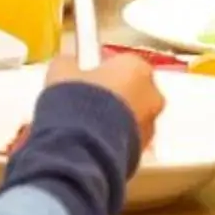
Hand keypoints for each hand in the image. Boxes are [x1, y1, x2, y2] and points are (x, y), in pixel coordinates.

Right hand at [48, 44, 165, 154]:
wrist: (82, 147)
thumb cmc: (77, 101)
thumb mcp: (62, 72)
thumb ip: (69, 64)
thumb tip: (67, 62)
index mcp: (137, 67)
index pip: (122, 63)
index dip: (103, 70)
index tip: (87, 78)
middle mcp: (151, 95)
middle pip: (133, 90)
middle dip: (114, 96)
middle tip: (87, 103)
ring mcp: (150, 125)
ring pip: (133, 117)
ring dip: (116, 120)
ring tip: (87, 127)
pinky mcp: (142, 151)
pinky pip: (128, 139)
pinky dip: (115, 140)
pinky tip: (92, 143)